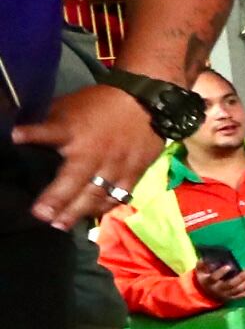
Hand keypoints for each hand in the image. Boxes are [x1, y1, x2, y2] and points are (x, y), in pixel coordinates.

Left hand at [12, 84, 166, 227]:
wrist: (146, 104)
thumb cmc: (100, 105)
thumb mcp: (69, 107)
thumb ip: (50, 125)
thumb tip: (23, 136)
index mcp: (73, 130)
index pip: (50, 131)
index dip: (32, 134)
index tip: (15, 137)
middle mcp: (93, 152)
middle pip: (74, 177)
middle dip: (57, 197)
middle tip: (42, 216)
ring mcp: (114, 165)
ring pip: (96, 193)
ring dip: (78, 210)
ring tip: (61, 224)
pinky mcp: (133, 173)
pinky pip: (118, 195)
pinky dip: (104, 207)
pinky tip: (91, 215)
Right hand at [190, 258, 244, 306]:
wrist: (206, 293)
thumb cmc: (205, 278)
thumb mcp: (200, 271)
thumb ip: (202, 265)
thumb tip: (205, 258)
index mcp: (209, 282)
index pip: (214, 278)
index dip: (221, 272)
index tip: (229, 266)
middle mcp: (218, 289)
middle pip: (230, 284)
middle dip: (240, 277)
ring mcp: (226, 295)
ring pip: (238, 290)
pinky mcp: (232, 298)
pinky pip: (243, 295)